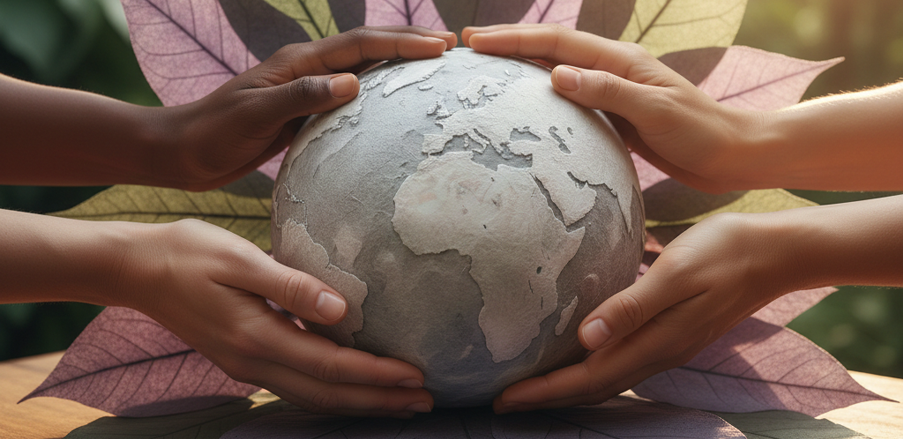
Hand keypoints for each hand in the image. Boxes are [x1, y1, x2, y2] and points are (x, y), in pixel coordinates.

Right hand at [119, 219, 432, 416]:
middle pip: (327, 394)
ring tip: (399, 403)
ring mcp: (246, 367)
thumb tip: (340, 310)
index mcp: (257, 338)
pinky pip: (297, 387)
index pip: (330, 365)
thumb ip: (291, 286)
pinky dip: (331, 394)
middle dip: (378, 401)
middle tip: (424, 401)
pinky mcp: (244, 360)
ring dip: (359, 403)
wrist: (139, 269)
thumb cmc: (190, 253)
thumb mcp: (240, 259)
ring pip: (313, 398)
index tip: (415, 375)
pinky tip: (350, 389)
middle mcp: (253, 363)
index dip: (375, 375)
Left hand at [164, 26, 456, 190]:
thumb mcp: (255, 115)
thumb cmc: (212, 135)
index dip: (402, 44)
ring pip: (362, 70)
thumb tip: (353, 83)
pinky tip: (394, 107)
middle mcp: (306, 70)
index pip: (360, 45)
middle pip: (367, 48)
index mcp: (297, 63)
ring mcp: (305, 91)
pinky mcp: (303, 114)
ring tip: (433, 71)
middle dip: (409, 44)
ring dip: (397, 66)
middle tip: (450, 48)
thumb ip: (301, 97)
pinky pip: (349, 99)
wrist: (182, 153)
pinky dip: (378, 95)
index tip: (440, 47)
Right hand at [463, 24, 759, 192]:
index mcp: (621, 61)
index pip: (558, 43)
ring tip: (487, 71)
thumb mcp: (654, 110)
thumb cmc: (701, 132)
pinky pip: (570, 100)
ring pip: (558, 72)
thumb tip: (556, 76)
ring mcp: (614, 92)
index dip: (515, 40)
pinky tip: (526, 105)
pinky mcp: (616, 115)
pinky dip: (542, 96)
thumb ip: (607, 92)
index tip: (477, 42)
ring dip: (522, 67)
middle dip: (510, 45)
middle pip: (552, 50)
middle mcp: (614, 70)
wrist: (733, 155)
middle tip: (469, 47)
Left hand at [491, 212, 801, 412]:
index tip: (504, 399)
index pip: (587, 379)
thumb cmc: (723, 252)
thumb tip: (586, 338)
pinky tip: (578, 355)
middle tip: (503, 400)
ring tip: (531, 385)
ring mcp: (667, 347)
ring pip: (606, 378)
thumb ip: (631, 306)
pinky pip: (621, 363)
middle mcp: (658, 353)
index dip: (544, 391)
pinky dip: (591, 369)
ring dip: (567, 387)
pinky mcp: (671, 334)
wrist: (774, 253)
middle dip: (546, 397)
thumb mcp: (675, 273)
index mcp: (654, 343)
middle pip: (593, 388)